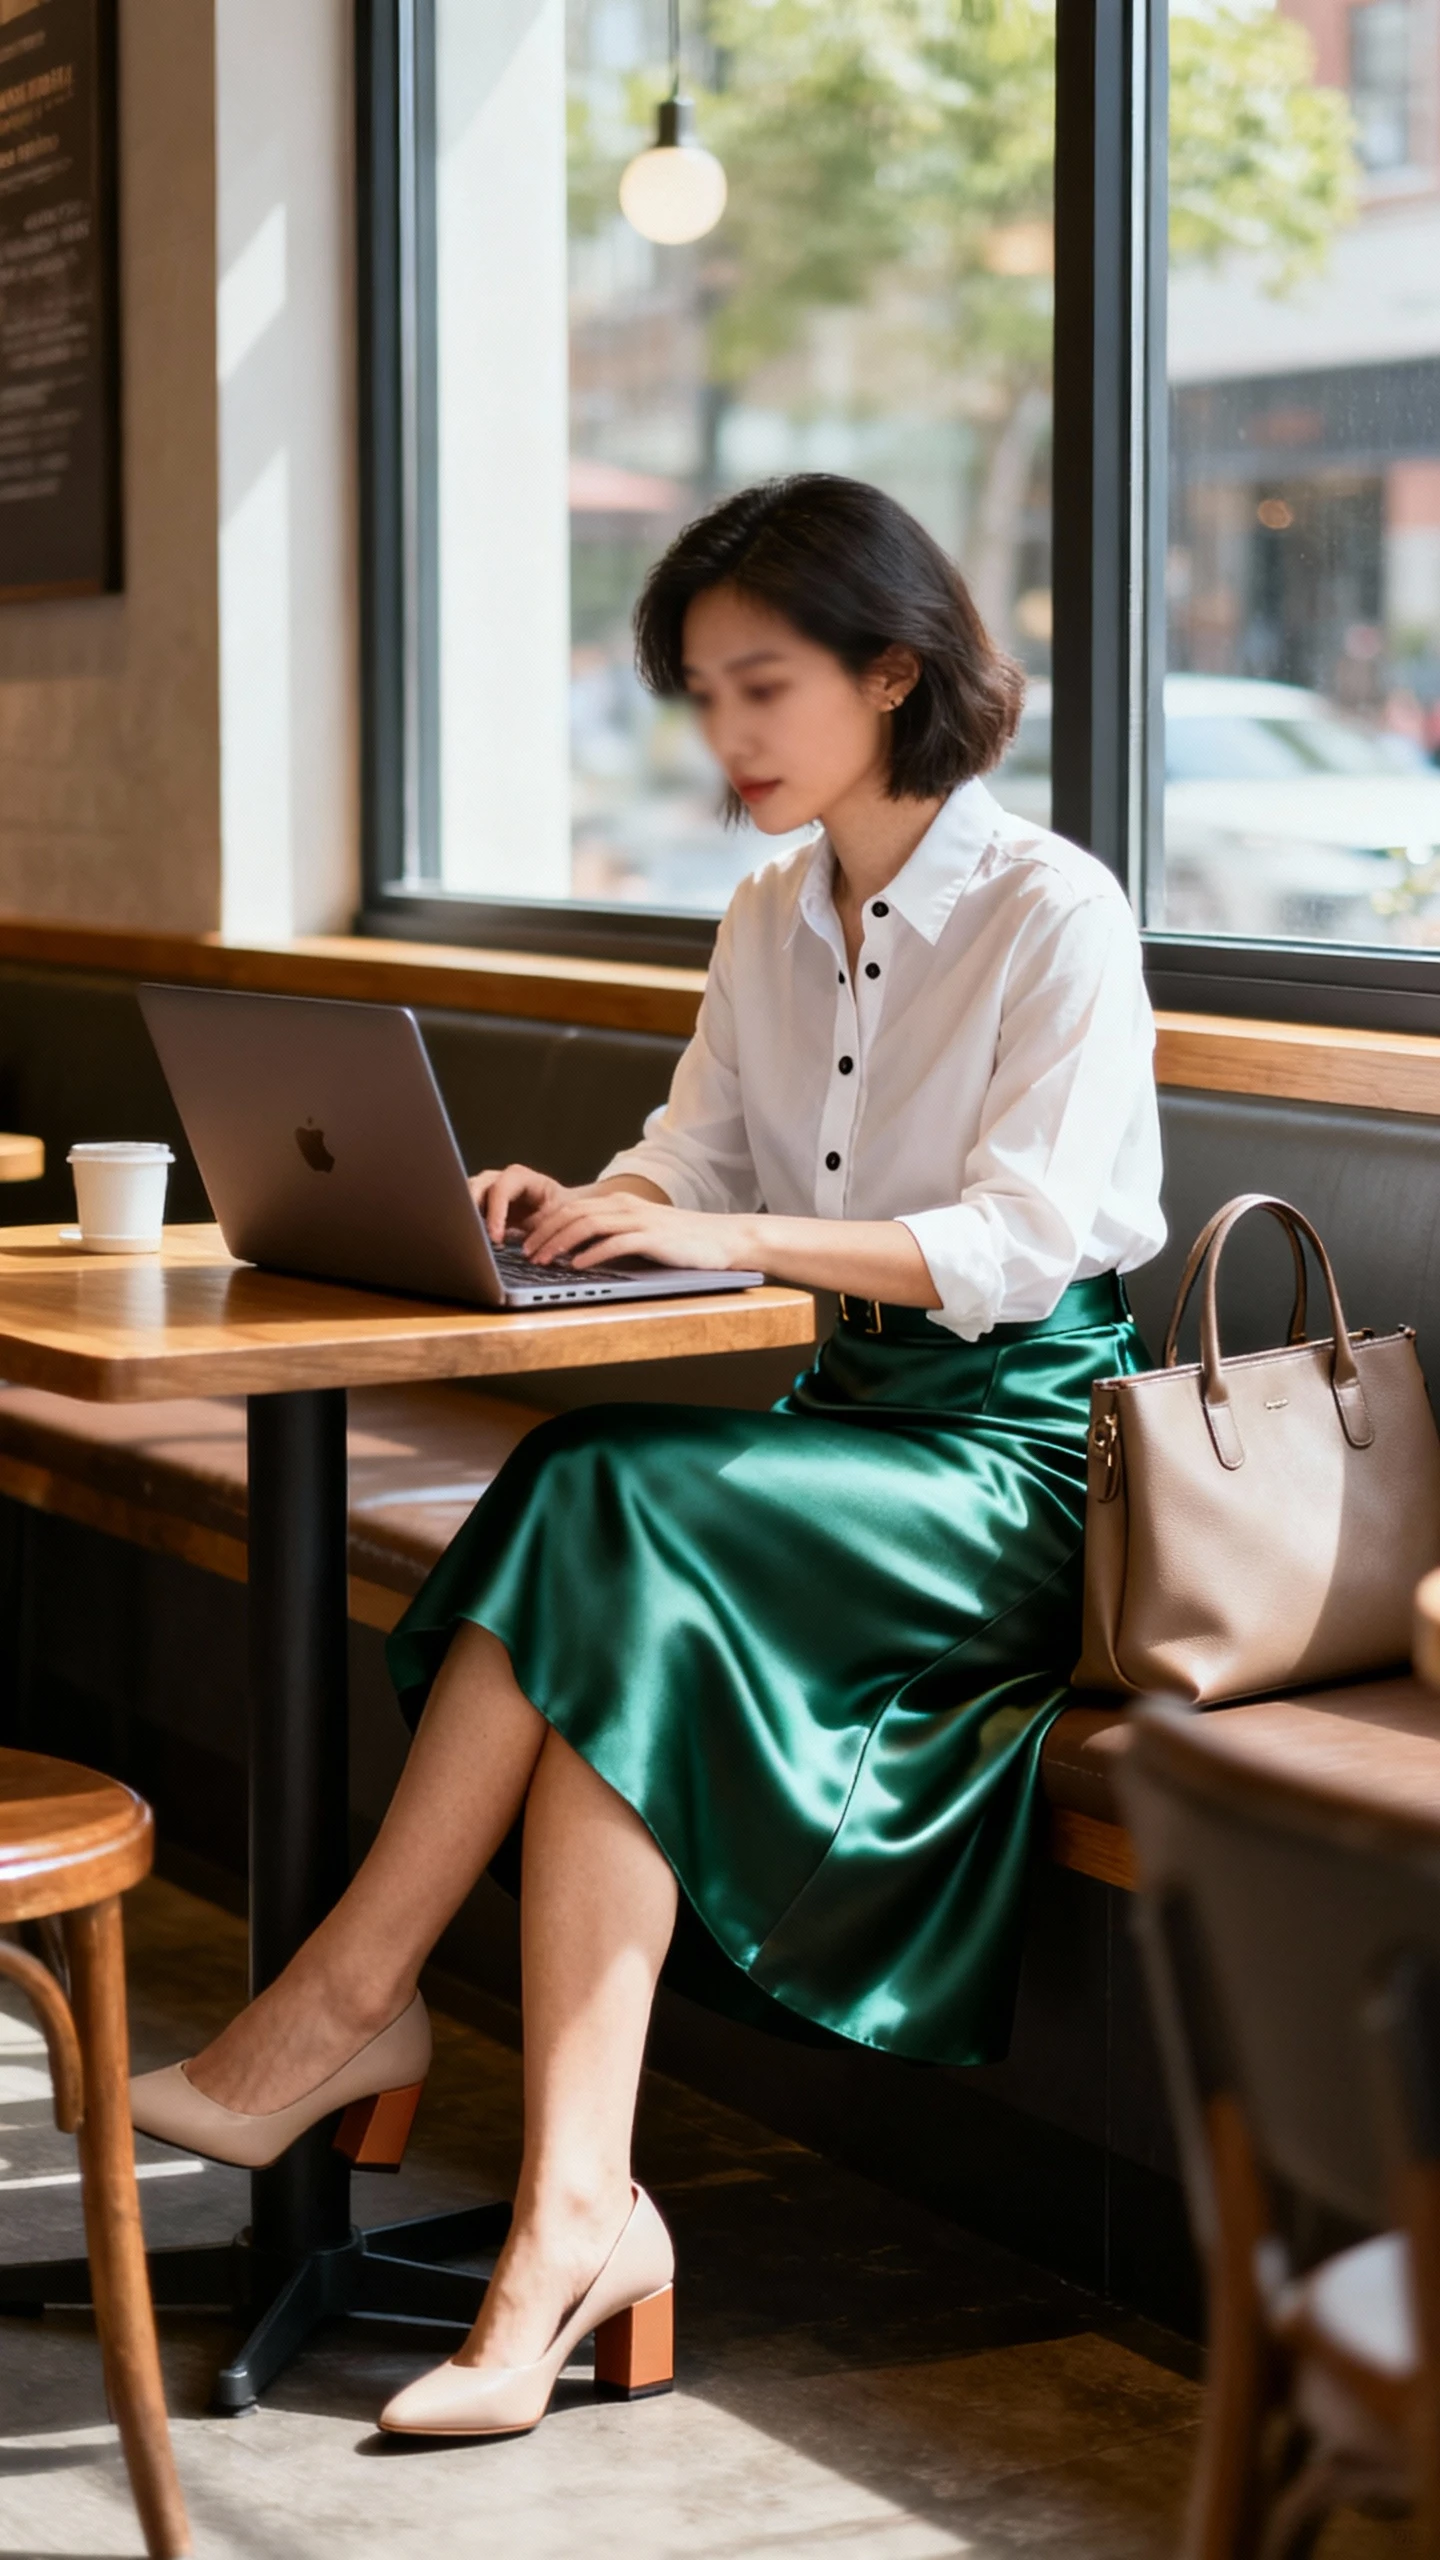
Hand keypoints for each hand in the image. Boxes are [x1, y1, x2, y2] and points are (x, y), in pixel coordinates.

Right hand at [468, 1163, 574, 1244]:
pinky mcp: (480, 1201)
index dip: (495, 1213)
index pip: (500, 1189)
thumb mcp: (554, 1218)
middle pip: (476, 1186)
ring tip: (474, 1238)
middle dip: (472, 1211)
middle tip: (475, 1237)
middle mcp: (500, 1178)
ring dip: (467, 1215)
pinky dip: (467, 1221)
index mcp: (520, 1177)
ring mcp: (487, 1187)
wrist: (560, 1210)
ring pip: (466, 1194)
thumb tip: (524, 1246)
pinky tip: (473, 1238)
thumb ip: (537, 1227)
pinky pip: (466, 1206)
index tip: (495, 1238)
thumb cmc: (559, 1212)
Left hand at [523, 1187, 758, 1273]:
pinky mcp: (652, 1238)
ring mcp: (639, 1220)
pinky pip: (615, 1243)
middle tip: (525, 1253)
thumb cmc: (683, 1241)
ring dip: (560, 1243)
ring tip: (543, 1261)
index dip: (545, 1224)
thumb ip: (614, 1236)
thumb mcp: (642, 1233)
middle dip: (544, 1234)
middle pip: (573, 1213)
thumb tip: (580, 1253)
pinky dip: (591, 1254)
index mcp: (621, 1203)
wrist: (723, 1239)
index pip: (572, 1207)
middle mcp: (626, 1206)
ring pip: (587, 1225)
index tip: (527, 1241)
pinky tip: (576, 1266)